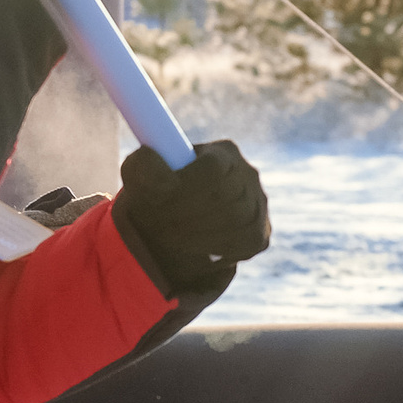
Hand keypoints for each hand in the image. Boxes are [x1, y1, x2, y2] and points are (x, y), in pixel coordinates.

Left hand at [114, 139, 271, 299]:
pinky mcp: (260, 234)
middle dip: (186, 215)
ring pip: (235, 220)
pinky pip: (243, 243)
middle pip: (224, 196)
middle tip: (159, 228)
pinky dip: (216, 249)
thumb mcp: (142, 175)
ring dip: (197, 234)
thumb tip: (149, 154)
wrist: (172, 226)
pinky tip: (194, 250)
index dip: (185, 188)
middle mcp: (248, 174)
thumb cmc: (157, 193)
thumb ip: (143, 164)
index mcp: (224, 152)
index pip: (212, 168)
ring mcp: (259, 204)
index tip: (158, 203)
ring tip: (170, 240)